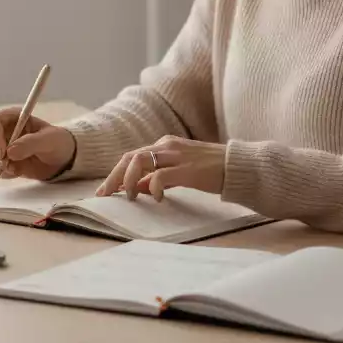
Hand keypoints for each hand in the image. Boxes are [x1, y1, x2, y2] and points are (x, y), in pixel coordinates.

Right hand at [0, 107, 75, 181]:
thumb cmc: (56, 142)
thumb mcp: (49, 140)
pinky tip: (14, 172)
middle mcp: (1, 130)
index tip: (2, 153)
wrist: (60, 159)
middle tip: (4, 164)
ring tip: (13, 168)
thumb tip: (10, 152)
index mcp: (12, 117)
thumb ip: (31, 143)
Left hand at [96, 135, 225, 200]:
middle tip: (104, 195)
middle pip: (129, 157)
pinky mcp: (187, 169)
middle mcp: (167, 145)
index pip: (132, 155)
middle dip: (114, 177)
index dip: (116, 172)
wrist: (238, 166)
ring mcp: (176, 155)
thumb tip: (136, 188)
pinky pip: (160, 176)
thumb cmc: (211, 171)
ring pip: (139, 161)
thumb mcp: (180, 171)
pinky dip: (152, 187)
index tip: (105, 190)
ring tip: (128, 197)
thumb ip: (159, 177)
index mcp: (165, 144)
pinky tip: (156, 198)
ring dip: (127, 180)